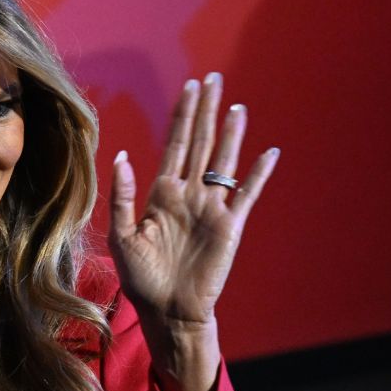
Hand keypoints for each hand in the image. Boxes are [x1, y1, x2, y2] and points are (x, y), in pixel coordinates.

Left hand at [109, 72, 278, 328]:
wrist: (167, 311)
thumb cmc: (141, 278)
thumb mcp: (122, 236)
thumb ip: (122, 196)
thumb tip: (123, 157)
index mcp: (161, 193)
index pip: (175, 144)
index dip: (183, 115)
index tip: (190, 88)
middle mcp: (188, 194)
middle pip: (201, 143)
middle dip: (206, 111)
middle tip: (213, 79)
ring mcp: (211, 208)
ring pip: (224, 162)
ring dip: (231, 134)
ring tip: (237, 106)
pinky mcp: (230, 226)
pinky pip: (247, 195)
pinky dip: (258, 174)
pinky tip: (268, 153)